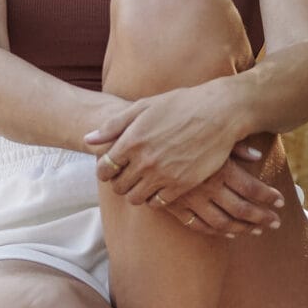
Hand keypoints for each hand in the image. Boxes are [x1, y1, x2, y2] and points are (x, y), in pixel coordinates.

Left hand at [84, 90, 278, 232]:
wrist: (219, 113)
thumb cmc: (180, 105)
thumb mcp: (143, 107)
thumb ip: (113, 125)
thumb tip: (88, 140)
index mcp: (131, 140)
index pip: (104, 169)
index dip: (104, 171)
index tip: (112, 168)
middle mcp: (145, 160)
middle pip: (118, 187)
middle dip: (119, 182)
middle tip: (128, 175)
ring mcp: (163, 175)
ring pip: (136, 198)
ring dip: (136, 192)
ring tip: (143, 181)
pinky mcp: (182, 185)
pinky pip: (158, 202)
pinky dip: (155, 197)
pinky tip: (160, 185)